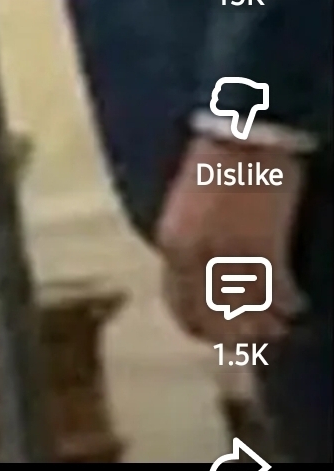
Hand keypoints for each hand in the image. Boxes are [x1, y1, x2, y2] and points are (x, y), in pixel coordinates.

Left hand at [155, 136, 306, 346]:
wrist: (243, 133)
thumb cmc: (214, 165)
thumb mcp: (185, 209)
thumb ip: (188, 247)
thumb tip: (202, 286)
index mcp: (174, 245)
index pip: (179, 307)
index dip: (200, 329)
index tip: (216, 336)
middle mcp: (198, 258)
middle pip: (217, 319)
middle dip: (236, 334)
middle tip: (255, 336)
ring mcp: (232, 256)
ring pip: (252, 312)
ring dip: (268, 324)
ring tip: (279, 324)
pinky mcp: (266, 249)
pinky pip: (279, 295)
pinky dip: (290, 305)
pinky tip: (298, 305)